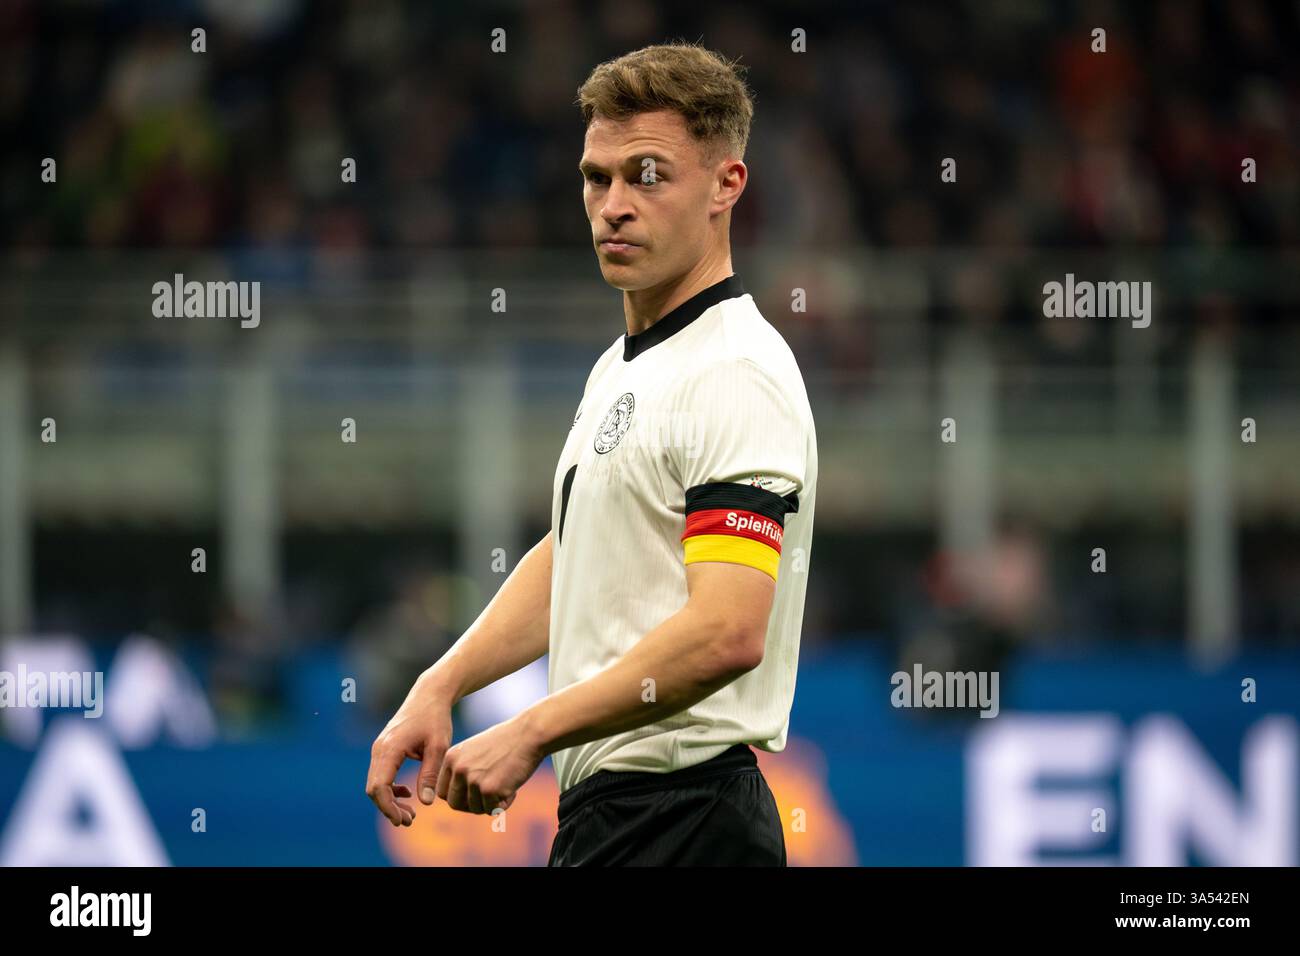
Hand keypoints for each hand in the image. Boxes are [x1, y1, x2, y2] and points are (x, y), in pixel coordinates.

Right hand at [365, 673, 454, 826]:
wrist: (429, 695)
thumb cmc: (435, 718)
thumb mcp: (438, 747)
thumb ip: (430, 774)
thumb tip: (424, 803)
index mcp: (389, 749)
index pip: (379, 787)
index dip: (388, 807)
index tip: (404, 820)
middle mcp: (379, 749)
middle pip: (374, 788)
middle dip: (389, 808)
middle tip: (410, 821)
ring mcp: (379, 748)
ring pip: (376, 783)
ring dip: (390, 800)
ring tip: (411, 813)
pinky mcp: (384, 749)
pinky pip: (381, 774)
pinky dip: (390, 788)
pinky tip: (408, 793)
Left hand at [436, 715, 545, 813]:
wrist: (529, 734)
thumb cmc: (507, 742)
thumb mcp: (475, 751)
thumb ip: (462, 770)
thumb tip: (458, 799)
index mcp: (451, 757)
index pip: (442, 791)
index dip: (458, 797)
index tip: (473, 795)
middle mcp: (458, 769)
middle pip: (454, 804)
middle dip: (471, 806)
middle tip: (489, 798)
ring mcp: (473, 780)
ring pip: (475, 809)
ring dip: (490, 803)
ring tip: (506, 786)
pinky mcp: (489, 790)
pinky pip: (493, 810)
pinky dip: (504, 804)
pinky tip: (513, 789)